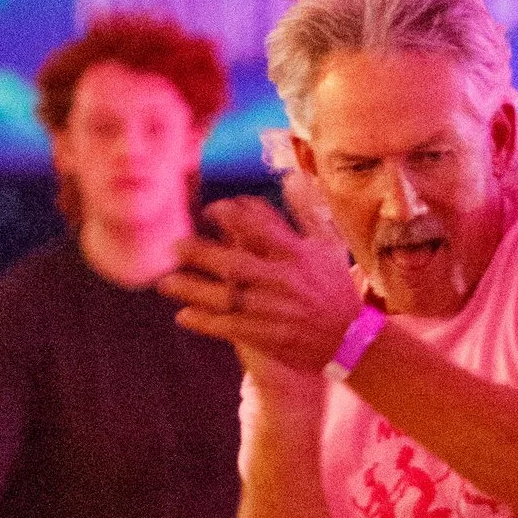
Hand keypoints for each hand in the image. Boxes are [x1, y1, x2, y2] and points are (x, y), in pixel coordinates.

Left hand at [165, 196, 360, 373]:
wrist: (351, 339)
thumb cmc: (335, 288)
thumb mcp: (328, 246)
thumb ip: (307, 212)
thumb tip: (291, 178)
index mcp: (297, 254)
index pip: (259, 227)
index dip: (231, 216)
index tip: (210, 211)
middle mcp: (283, 280)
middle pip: (234, 264)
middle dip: (201, 255)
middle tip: (175, 247)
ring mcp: (274, 310)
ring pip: (226, 297)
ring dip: (193, 290)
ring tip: (166, 283)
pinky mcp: (268, 336)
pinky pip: (230, 327)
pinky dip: (206, 322)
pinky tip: (183, 316)